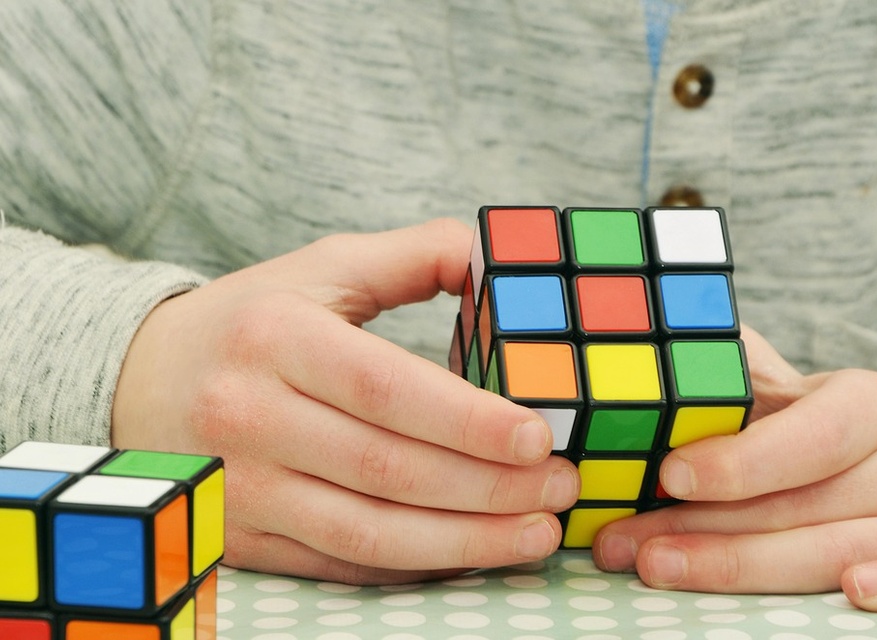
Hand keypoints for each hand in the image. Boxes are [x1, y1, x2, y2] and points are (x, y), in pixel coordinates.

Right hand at [112, 218, 579, 584]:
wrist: (140, 380)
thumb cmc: (251, 319)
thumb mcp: (322, 267)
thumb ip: (414, 259)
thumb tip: (499, 262)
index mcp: (275, 337)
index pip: (385, 387)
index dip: (468, 420)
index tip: (540, 437)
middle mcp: (249, 416)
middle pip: (387, 468)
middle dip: (488, 487)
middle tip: (561, 487)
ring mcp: (240, 487)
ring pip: (368, 533)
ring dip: (463, 541)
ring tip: (536, 534)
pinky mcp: (242, 536)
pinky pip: (340, 565)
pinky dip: (413, 566)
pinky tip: (470, 553)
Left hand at [593, 325, 876, 614]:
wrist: (863, 481)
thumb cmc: (794, 441)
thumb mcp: (765, 397)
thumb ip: (723, 378)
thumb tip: (645, 349)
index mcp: (874, 405)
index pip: (811, 436)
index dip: (742, 460)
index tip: (670, 475)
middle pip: (806, 505)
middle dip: (704, 528)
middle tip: (629, 544)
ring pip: (839, 553)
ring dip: (740, 568)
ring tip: (659, 568)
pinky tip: (854, 593)